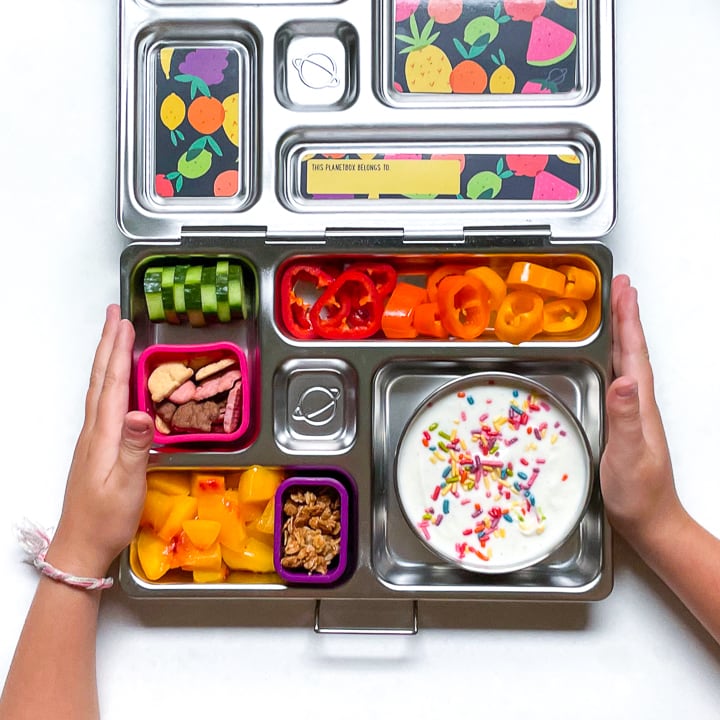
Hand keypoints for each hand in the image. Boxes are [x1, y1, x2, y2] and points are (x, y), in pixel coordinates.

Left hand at [45, 305, 152, 578]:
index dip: (118, 351)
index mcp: (104, 434)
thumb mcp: (126, 485)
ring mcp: (93, 439)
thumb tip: (141, 412)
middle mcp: (95, 430)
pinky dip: (108, 381)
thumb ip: (135, 448)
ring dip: (107, 359)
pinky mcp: (97, 448)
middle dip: (108, 344)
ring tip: (114, 338)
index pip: (113, 384)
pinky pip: (102, 403)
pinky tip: (115, 384)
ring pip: (99, 389)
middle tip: (115, 316)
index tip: (123, 323)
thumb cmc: (107, 518)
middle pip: (101, 379)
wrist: (81, 545)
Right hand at [599, 275, 684, 547]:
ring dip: (621, 331)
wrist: (650, 520)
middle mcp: (638, 401)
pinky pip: (616, 376)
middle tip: (618, 285)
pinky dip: (613, 356)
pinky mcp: (622, 420)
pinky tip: (606, 356)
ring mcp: (631, 410)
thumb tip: (625, 380)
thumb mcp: (627, 455)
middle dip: (625, 315)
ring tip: (614, 308)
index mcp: (639, 403)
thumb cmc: (637, 492)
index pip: (634, 352)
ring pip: (626, 360)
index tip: (622, 290)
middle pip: (632, 349)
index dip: (628, 320)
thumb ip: (625, 417)